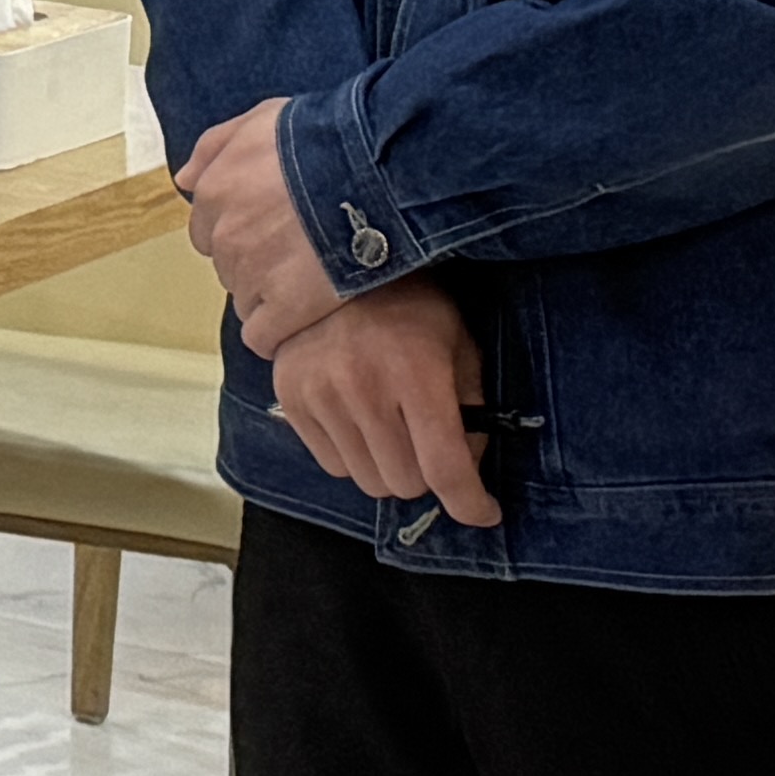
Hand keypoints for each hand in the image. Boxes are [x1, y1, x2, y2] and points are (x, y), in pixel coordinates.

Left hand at [177, 97, 345, 352]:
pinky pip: (264, 335)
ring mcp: (254, 276)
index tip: (271, 230)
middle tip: (297, 254)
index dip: (240, 232)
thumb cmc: (323, 138)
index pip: (208, 230)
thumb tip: (185, 180)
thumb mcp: (263, 121)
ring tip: (311, 282)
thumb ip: (217, 148)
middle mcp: (226, 237)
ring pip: (246, 300)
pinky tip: (302, 320)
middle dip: (255, 263)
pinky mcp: (286, 309)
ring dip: (270, 296)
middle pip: (228, 266)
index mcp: (216, 193)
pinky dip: (278, 332)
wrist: (375, 171)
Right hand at [267, 275, 503, 525]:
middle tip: (430, 447)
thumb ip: (470, 405)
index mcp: (416, 374)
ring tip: (392, 430)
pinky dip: (353, 457)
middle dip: (426, 475)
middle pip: (405, 483)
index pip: (445, 468)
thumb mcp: (457, 343)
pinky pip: (332, 465)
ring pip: (367, 480)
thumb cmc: (409, 302)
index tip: (483, 511)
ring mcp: (321, 395)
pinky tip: (360, 422)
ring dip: (388, 468)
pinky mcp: (291, 399)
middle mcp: (364, 390)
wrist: (332, 263)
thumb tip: (468, 465)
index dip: (471, 503)